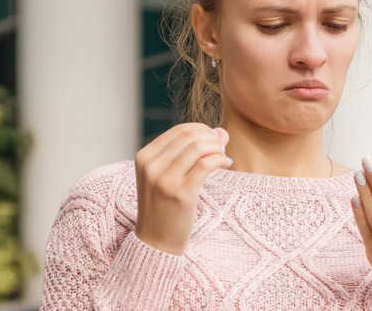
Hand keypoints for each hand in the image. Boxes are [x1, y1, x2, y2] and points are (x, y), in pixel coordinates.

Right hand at [134, 123, 231, 254]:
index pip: (179, 130)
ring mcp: (164, 180)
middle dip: (212, 138)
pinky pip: (206, 164)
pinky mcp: (181, 193)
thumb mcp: (170, 175)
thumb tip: (221, 131)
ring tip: (223, 157)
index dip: (202, 130)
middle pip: (190, 136)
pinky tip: (226, 165)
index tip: (214, 140)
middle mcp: (151, 166)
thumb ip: (192, 151)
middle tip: (221, 149)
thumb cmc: (165, 206)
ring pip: (199, 147)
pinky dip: (220, 160)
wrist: (156, 241)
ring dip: (217, 148)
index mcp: (145, 157)